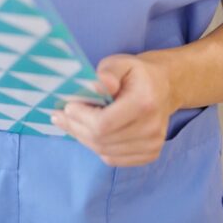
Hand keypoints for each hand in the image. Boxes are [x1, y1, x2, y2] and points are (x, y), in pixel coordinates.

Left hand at [51, 53, 175, 166]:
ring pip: (105, 152)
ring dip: (83, 138)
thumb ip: (108, 72)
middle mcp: (151, 128)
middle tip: (58, 117)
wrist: (164, 87)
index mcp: (144, 103)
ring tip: (69, 124)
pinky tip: (88, 134)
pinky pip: (114, 159)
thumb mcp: (121, 62)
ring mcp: (152, 145)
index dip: (81, 118)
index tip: (66, 107)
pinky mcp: (150, 154)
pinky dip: (97, 148)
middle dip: (76, 128)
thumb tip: (94, 86)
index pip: (104, 123)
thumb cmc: (136, 74)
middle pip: (102, 140)